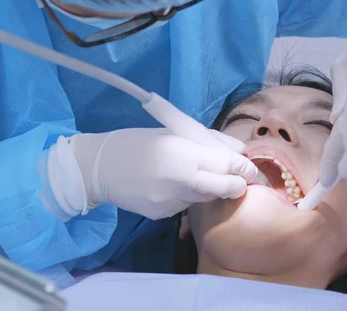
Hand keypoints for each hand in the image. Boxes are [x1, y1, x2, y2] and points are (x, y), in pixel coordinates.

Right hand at [66, 128, 256, 219]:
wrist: (99, 167)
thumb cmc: (137, 142)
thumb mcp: (173, 132)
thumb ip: (210, 141)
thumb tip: (240, 149)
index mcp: (183, 153)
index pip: (228, 164)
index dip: (244, 167)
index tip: (248, 167)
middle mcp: (181, 180)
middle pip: (226, 188)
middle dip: (238, 184)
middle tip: (240, 180)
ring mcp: (171, 201)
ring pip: (207, 197)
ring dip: (212, 188)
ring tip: (197, 175)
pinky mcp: (163, 215)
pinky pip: (187, 205)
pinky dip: (189, 195)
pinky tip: (174, 186)